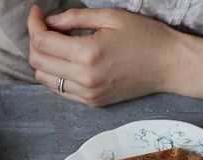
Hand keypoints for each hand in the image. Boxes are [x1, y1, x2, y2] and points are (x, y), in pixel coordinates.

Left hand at [27, 5, 183, 106]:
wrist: (168, 66)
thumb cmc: (145, 37)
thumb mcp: (110, 17)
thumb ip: (75, 18)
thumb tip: (49, 21)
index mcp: (88, 55)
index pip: (42, 42)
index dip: (34, 24)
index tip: (37, 12)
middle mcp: (84, 79)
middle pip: (38, 62)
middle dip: (35, 40)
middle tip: (45, 25)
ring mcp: (87, 95)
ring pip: (45, 79)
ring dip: (43, 59)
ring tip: (56, 43)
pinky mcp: (91, 103)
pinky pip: (60, 90)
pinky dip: (55, 74)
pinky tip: (65, 59)